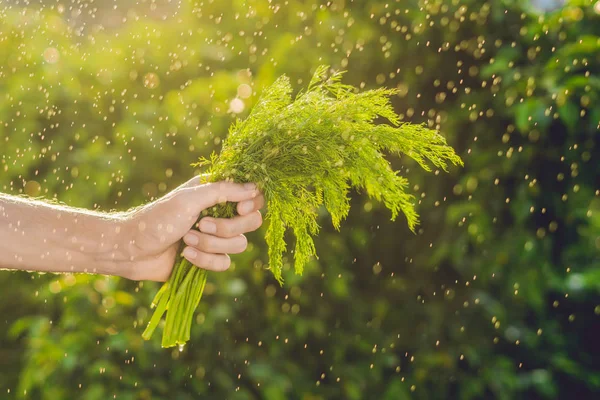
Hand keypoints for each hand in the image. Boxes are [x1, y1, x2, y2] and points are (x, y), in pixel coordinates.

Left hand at [121, 176, 264, 280]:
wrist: (132, 250)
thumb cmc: (157, 218)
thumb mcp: (190, 199)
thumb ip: (224, 191)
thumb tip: (254, 188)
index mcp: (216, 193)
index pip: (252, 196)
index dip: (251, 204)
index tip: (239, 209)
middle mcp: (220, 213)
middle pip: (251, 222)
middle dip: (227, 228)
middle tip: (202, 225)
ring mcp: (216, 237)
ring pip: (239, 245)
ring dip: (211, 244)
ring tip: (186, 240)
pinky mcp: (209, 258)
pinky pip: (225, 263)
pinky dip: (205, 260)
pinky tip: (186, 255)